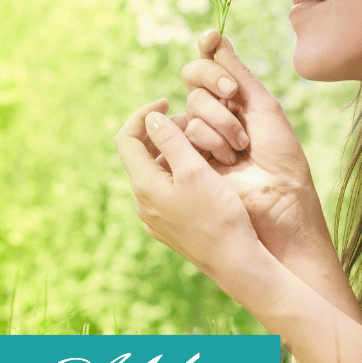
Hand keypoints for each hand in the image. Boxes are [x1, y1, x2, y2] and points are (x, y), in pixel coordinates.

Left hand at [114, 98, 261, 284]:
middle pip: (142, 155)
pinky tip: (207, 172)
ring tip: (204, 144)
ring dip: (175, 153)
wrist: (235, 261)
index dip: (143, 115)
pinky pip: (168, 190)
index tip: (168, 101)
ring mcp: (156, 218)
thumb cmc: (218, 214)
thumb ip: (171, 141)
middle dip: (164, 132)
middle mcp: (144, 203)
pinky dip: (181, 172)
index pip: (127, 139)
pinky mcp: (171, 227)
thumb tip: (153, 119)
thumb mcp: (194, 170)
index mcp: (144, 185)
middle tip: (194, 122)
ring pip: (158, 173)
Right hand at [175, 30, 326, 262]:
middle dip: (216, 83)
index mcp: (235, 100)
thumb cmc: (281, 154)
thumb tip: (215, 38)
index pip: (210, 65)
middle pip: (194, 78)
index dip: (208, 51)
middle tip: (234, 95)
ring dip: (222, 123)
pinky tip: (228, 161)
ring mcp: (199, 136)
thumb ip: (236, 73)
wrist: (280, 196)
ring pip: (192, 106)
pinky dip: (211, 141)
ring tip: (241, 147)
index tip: (210, 38)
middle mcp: (214, 114)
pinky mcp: (187, 159)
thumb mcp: (263, 106)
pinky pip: (186, 131)